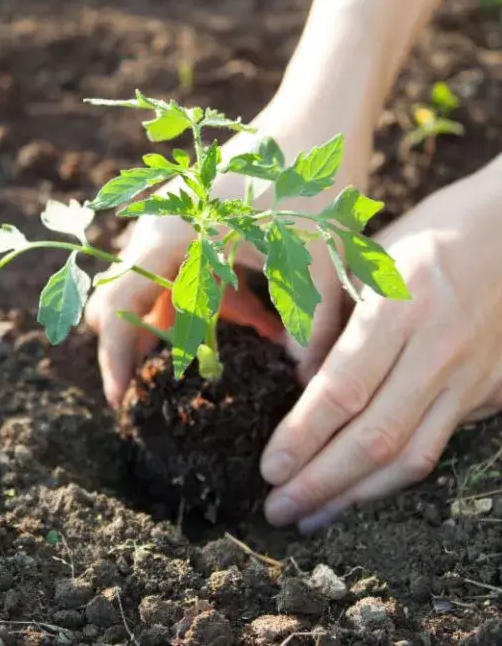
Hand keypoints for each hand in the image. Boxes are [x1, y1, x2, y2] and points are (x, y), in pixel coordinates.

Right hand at [85, 104, 369, 407]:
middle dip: (152, 344)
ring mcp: (178, 213)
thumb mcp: (313, 264)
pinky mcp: (200, 210)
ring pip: (162, 284)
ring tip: (246, 341)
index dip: (114, 363)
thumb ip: (307, 332)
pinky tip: (260, 311)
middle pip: (130, 299)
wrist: (326, 109)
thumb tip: (306, 389)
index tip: (122, 404)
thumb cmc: (314, 181)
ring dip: (191, 319)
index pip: (116, 311)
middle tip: (180, 384)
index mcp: (171, 235)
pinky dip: (212, 295)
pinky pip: (189, 264)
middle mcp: (161, 223)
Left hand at [261, 158, 501, 529]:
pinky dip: (394, 476)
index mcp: (400, 304)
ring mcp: (470, 374)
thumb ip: (332, 316)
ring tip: (312, 517)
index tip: (270, 468)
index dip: (304, 435)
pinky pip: (437, 445)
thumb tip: (301, 379)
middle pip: (375, 435)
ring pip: (411, 456)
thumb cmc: (430, 231)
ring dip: (356, 495)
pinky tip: (362, 490)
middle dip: (320, 482)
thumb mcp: (370, 255)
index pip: (344, 387)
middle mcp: (438, 347)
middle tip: (278, 510)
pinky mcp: (489, 392)